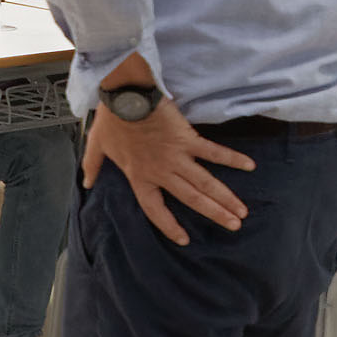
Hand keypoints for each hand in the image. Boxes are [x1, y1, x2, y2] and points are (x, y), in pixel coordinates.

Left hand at [85, 98, 250, 243]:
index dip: (169, 226)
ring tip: (242, 210)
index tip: (184, 239)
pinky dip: (232, 158)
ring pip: (205, 182)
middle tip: (234, 225)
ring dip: (225, 197)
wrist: (125, 97)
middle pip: (191, 199)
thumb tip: (87, 183)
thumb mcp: (96, 146)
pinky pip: (213, 152)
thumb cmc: (111, 121)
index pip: (155, 210)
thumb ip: (93, 166)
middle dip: (214, 213)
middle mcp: (161, 172)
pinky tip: (249, 166)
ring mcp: (177, 157)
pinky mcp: (188, 139)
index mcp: (140, 177)